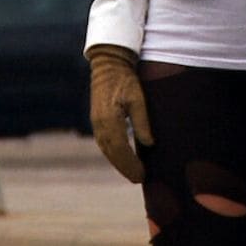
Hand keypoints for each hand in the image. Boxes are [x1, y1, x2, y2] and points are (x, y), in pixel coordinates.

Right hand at [87, 44, 153, 182]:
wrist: (108, 65)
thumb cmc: (126, 80)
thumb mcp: (138, 98)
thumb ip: (142, 121)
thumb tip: (149, 144)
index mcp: (109, 120)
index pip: (121, 149)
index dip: (131, 164)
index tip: (142, 175)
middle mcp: (100, 124)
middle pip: (112, 153)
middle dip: (125, 168)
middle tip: (139, 180)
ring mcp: (96, 123)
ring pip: (107, 150)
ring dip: (119, 163)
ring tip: (132, 173)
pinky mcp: (97, 120)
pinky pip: (104, 143)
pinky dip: (113, 154)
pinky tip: (122, 159)